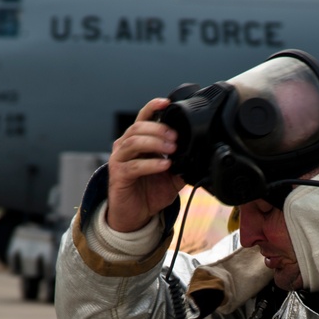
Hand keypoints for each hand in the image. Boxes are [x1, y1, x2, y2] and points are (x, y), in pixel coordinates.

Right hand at [106, 98, 184, 232]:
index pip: (143, 118)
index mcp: (138, 142)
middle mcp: (125, 147)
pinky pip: (134, 165)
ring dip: (155, 142)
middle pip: (138, 127)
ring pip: (134, 142)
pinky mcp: (118, 175)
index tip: (167, 102)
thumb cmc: (149, 192)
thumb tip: (200, 156)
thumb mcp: (172, 177)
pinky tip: (164, 165)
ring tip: (172, 149)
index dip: (153, 107)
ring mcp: (120, 160)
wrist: (136, 215)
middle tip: (176, 137)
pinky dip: (151, 163)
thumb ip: (182, 164)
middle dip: (159, 129)